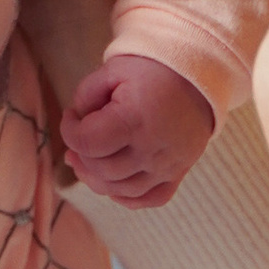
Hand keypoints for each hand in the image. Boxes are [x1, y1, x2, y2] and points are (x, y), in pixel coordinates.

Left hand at [62, 53, 212, 209]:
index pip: (87, 142)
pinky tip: (114, 181)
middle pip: (101, 170)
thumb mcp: (114, 70)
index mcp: (135, 119)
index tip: (71, 116)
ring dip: (96, 178)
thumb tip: (76, 122)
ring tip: (89, 159)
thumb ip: (86, 95)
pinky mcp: (178, 172)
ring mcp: (168, 165)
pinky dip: (127, 196)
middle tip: (79, 138)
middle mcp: (153, 148)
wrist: (199, 76)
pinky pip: (150, 199)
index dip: (69, 131)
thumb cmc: (153, 70)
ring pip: (120, 190)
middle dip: (81, 155)